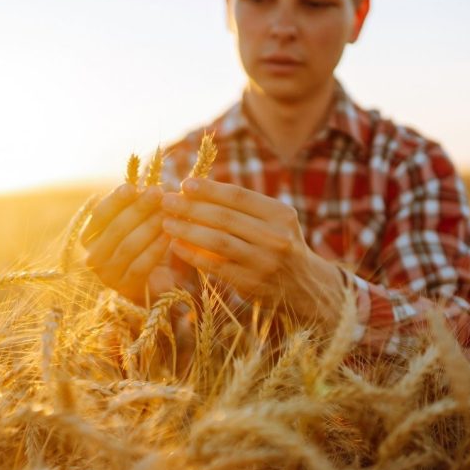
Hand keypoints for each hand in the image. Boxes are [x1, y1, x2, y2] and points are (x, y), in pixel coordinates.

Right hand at [82, 183, 189, 304]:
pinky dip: (156, 247)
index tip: (133, 186)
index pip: (99, 215)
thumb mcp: (136, 222)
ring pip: (128, 246)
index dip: (116, 200)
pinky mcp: (126, 287)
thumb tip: (148, 185)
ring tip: (168, 211)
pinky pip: (141, 264)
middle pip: (115, 229)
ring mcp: (108, 275)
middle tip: (158, 193)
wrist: (155, 279)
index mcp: (89, 237)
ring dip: (150, 226)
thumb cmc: (144, 242)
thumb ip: (135, 206)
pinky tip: (170, 235)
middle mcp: (93, 257)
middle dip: (138, 209)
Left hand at [159, 178, 343, 325]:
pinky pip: (214, 266)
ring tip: (166, 222)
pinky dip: (191, 254)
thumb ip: (242, 207)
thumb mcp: (272, 220)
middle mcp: (276, 237)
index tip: (184, 184)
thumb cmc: (277, 243)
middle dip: (191, 207)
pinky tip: (175, 245)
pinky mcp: (250, 284)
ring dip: (187, 230)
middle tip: (166, 201)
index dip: (209, 189)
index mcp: (281, 214)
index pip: (239, 196)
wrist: (303, 286)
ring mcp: (263, 262)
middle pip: (225, 218)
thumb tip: (194, 189)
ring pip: (217, 242)